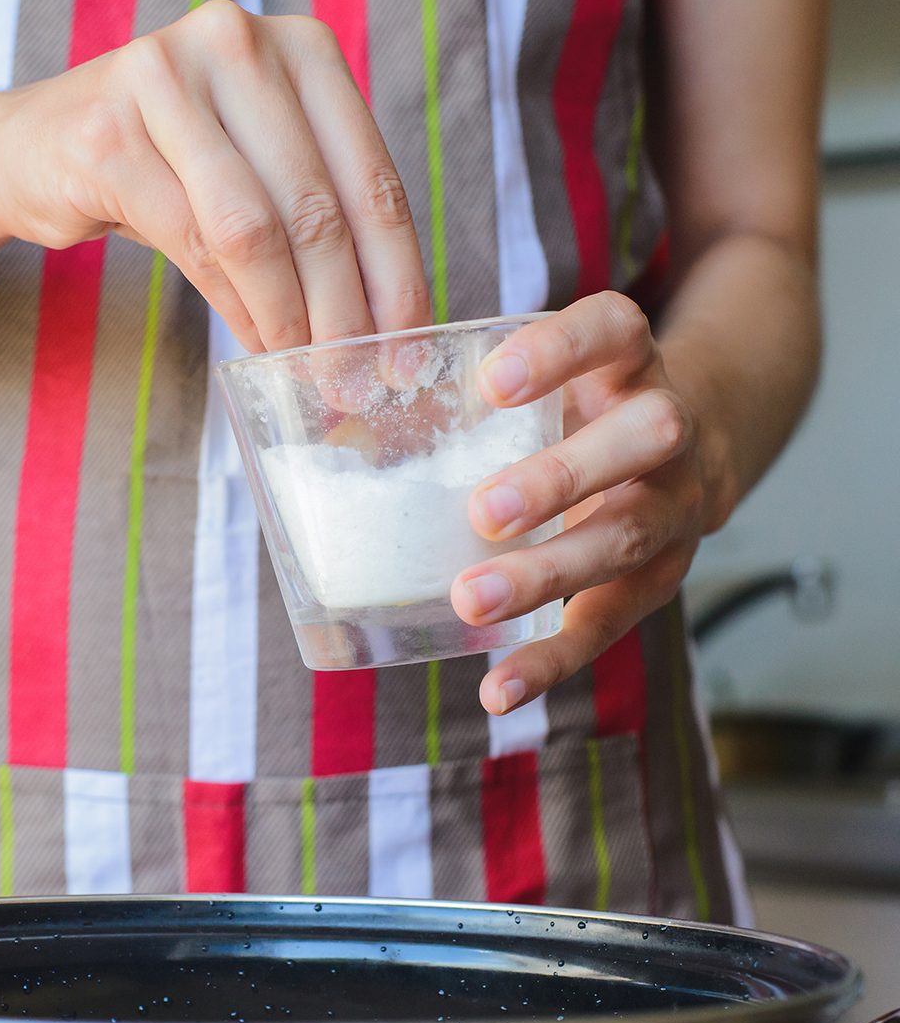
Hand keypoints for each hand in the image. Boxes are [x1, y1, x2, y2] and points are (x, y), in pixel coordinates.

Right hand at [0, 0, 429, 351]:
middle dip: (343, 316)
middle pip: (319, 212)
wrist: (36, 149)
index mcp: (301, 49)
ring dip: (288, 319)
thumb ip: (321, 223)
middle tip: (352, 383)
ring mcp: (167, 78)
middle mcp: (239, 42)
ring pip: (257, 231)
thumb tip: (383, 331)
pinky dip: (234, 307)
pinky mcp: (108, 132)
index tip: (405, 353)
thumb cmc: (167, 169)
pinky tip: (254, 341)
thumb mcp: (259, 176)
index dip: (397, 280)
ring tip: (301, 369)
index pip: (373, 181)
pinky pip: (195, 244)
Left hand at [449, 292, 730, 715]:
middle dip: (564, 475)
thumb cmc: (580, 408)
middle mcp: (667, 427)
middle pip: (643, 439)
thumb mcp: (551, 378)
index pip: (614, 330)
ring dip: (549, 573)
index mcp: (629, 363)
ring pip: (626, 537)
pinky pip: (610, 623)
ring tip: (472, 598)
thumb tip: (334, 428)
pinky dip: (552, 661)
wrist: (689, 454)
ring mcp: (674, 506)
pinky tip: (498, 691)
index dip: (560, 351)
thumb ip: (474, 393)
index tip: (490, 380)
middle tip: (484, 511)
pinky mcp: (660, 579)